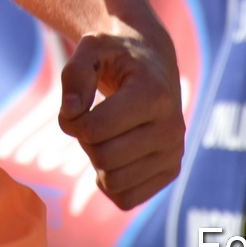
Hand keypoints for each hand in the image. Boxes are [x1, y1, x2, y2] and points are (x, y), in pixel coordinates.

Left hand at [57, 25, 184, 209]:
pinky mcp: (171, 172)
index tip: (77, 103)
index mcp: (155, 95)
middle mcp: (172, 128)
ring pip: (112, 183)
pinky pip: (125, 200)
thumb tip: (71, 113)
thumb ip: (75, 73)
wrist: (151, 62)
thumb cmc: (115, 54)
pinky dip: (109, 181)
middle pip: (102, 158)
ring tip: (105, 133)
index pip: (93, 129)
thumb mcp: (91, 46)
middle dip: (84, 139)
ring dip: (96, 160)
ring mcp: (174, 153)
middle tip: (91, 118)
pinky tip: (113, 154)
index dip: (71, 118)